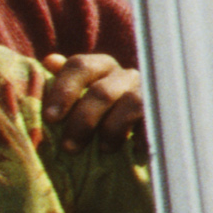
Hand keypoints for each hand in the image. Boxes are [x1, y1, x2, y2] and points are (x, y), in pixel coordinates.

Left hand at [34, 53, 148, 147]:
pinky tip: (135, 149)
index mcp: (100, 67)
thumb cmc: (99, 114)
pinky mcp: (161, 113)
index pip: (79, 66)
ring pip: (131, 103)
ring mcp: (146, 93)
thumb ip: (64, 83)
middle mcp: (124, 75)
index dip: (63, 90)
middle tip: (68, 147)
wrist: (142, 131)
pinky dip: (142, 136)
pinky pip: (154, 121)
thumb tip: (51, 61)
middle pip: (102, 92)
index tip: (51, 118)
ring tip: (103, 150)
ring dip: (111, 130)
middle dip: (83, 121)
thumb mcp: (79, 97)